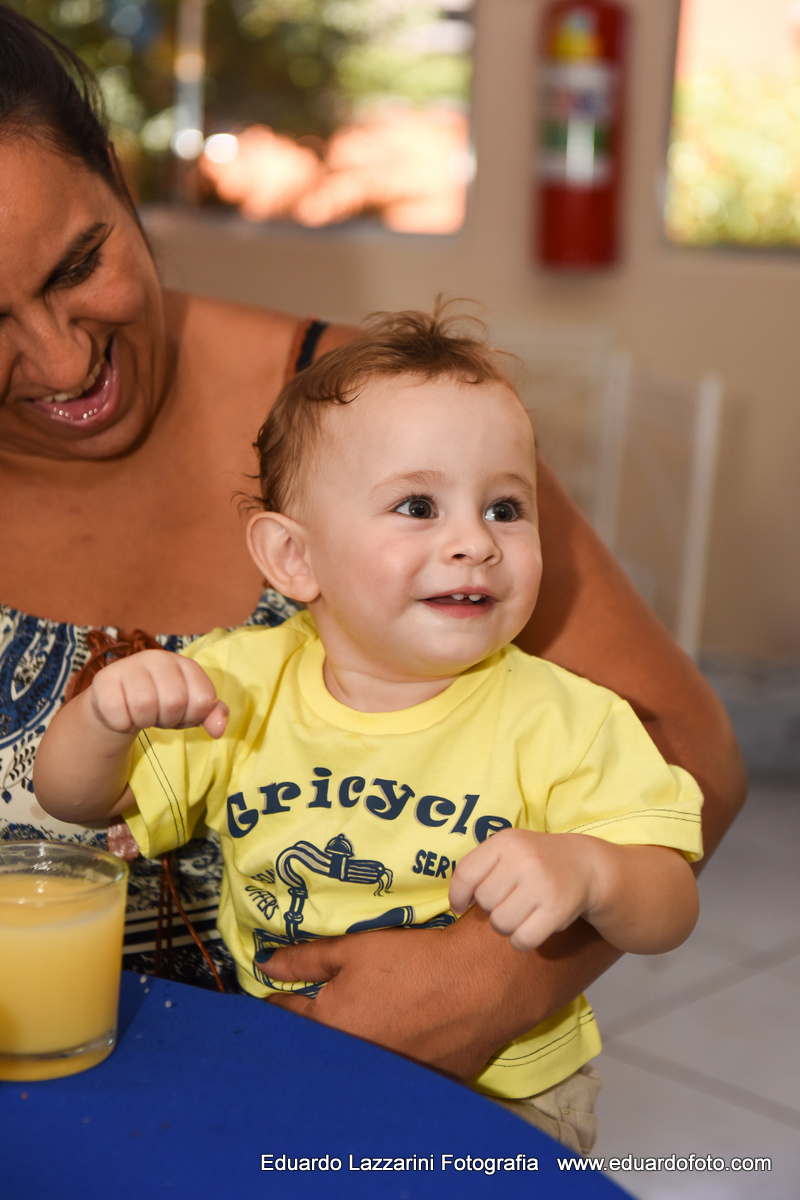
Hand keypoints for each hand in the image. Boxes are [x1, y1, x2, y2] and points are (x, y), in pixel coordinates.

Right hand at [88, 649, 227, 738]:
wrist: (117, 704)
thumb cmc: (159, 704)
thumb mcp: (190, 710)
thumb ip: (211, 715)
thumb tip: (218, 730)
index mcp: (184, 663)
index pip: (203, 698)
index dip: (194, 716)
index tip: (182, 714)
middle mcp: (157, 657)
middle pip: (174, 702)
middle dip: (168, 719)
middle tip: (158, 715)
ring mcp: (129, 665)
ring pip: (144, 706)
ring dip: (144, 722)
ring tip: (142, 714)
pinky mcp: (103, 680)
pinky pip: (118, 714)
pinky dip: (122, 724)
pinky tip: (123, 715)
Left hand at [263, 914, 538, 1081]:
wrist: (481, 983)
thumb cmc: (414, 961)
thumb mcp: (354, 950)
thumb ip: (306, 960)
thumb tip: (265, 964)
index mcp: (330, 1028)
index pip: (288, 1018)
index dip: (281, 1002)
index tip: (279, 996)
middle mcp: (352, 1063)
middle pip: (321, 1046)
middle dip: (315, 1029)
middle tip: (323, 1009)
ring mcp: (387, 1080)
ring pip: (354, 1065)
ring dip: (351, 1047)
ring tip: (366, 1022)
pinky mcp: (420, 1086)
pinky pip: (391, 1076)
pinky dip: (387, 1061)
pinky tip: (399, 1040)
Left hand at [449, 829, 601, 951]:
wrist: (584, 865)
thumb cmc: (536, 861)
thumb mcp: (509, 849)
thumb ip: (481, 868)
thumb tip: (457, 904)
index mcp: (505, 842)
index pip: (465, 874)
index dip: (457, 896)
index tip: (461, 906)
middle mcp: (523, 859)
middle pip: (484, 902)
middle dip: (491, 908)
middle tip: (509, 901)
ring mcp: (541, 884)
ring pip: (500, 924)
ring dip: (507, 925)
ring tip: (521, 912)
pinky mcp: (557, 909)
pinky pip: (522, 940)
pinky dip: (522, 941)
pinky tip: (531, 927)